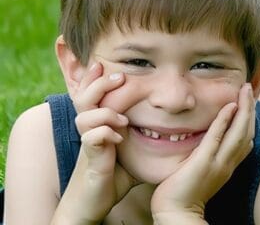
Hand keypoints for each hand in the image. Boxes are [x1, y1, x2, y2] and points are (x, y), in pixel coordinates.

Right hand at [52, 63, 139, 223]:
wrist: (94, 201)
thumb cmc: (114, 175)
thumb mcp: (131, 150)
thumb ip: (142, 135)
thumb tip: (172, 126)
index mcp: (98, 124)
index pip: (93, 94)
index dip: (95, 78)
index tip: (106, 63)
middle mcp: (90, 130)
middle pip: (83, 97)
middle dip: (98, 83)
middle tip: (119, 76)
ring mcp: (89, 144)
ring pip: (83, 116)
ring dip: (104, 112)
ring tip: (123, 118)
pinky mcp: (90, 160)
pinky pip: (91, 139)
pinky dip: (104, 134)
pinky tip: (118, 138)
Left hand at [151, 83, 255, 222]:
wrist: (175, 214)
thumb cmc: (182, 194)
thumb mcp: (200, 172)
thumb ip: (206, 157)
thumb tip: (205, 144)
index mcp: (227, 165)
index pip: (245, 139)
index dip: (249, 120)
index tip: (247, 102)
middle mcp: (228, 163)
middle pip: (247, 132)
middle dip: (250, 108)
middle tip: (249, 88)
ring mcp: (218, 163)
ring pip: (239, 132)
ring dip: (244, 109)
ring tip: (245, 90)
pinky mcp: (204, 162)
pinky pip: (217, 137)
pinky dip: (225, 120)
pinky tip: (230, 106)